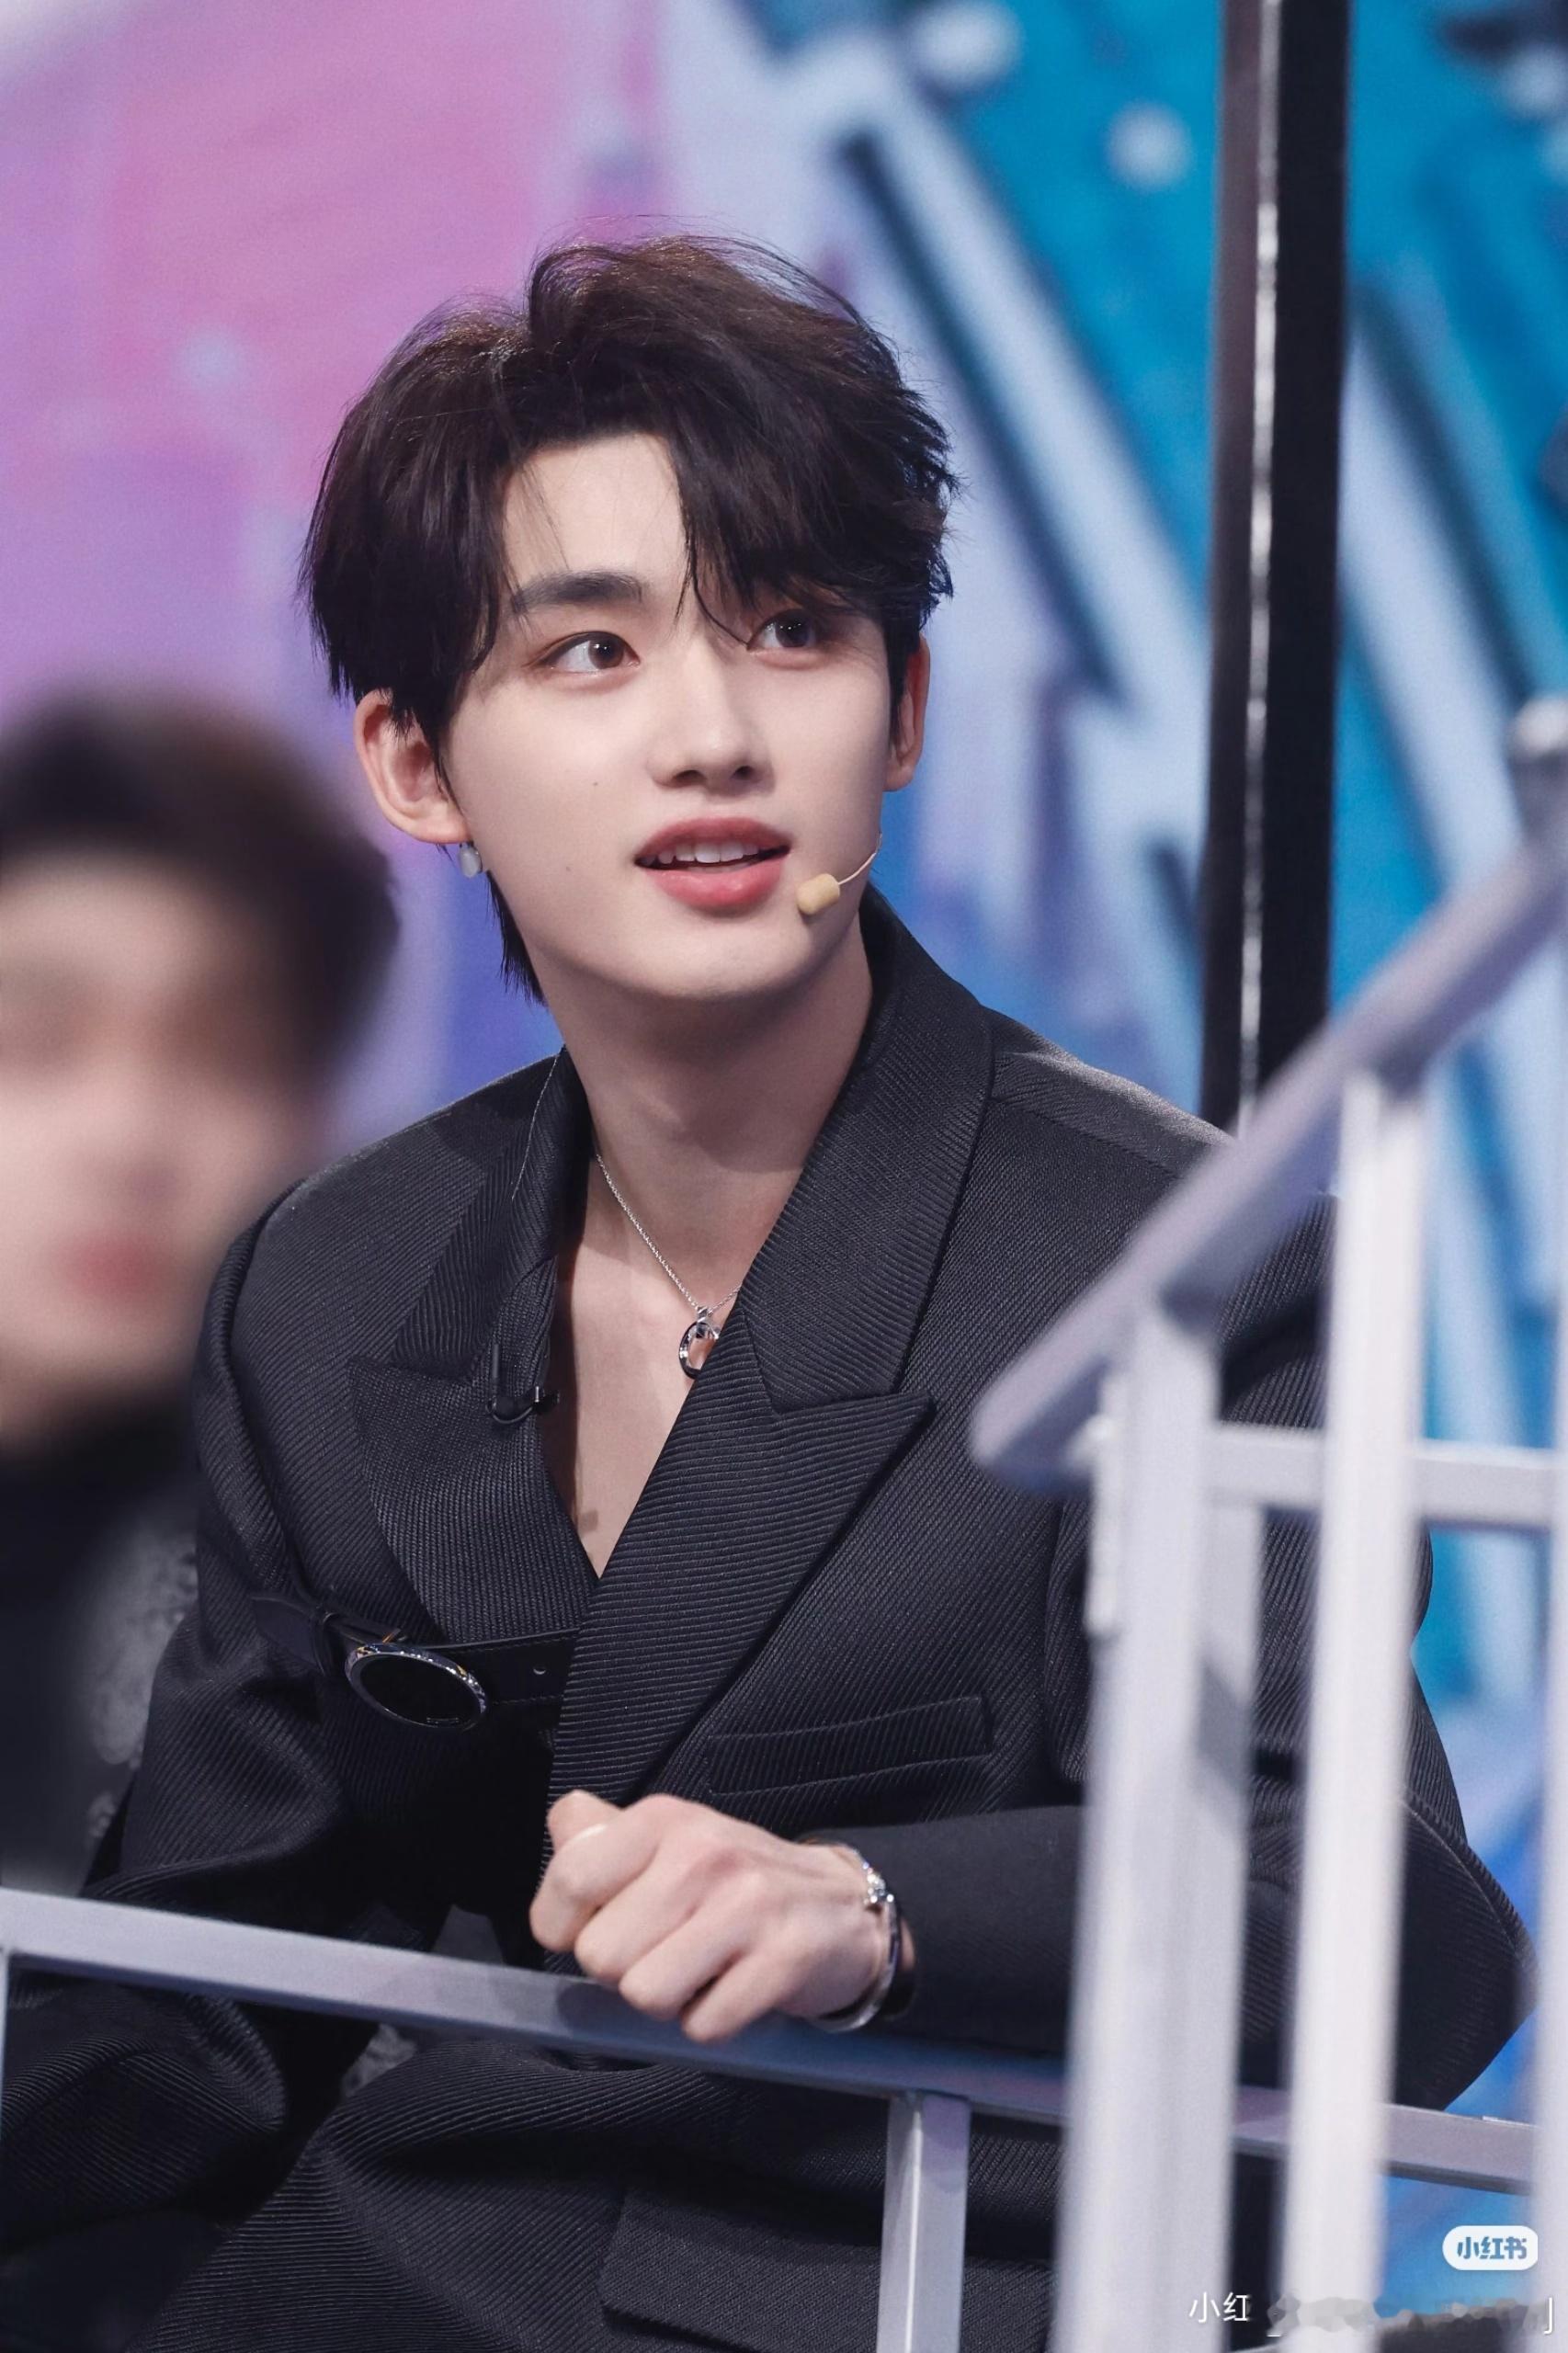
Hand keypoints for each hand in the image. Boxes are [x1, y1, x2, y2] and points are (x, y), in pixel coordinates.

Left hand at [529, 1789, 893, 2043]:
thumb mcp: (669, 1840)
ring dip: (667, 2000)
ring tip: (698, 1972)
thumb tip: (564, 1829)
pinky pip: (702, 2027)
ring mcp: (747, 1906)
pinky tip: (733, 1989)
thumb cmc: (736, 1881)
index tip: (600, 1927)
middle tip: (666, 1949)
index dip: (566, 1925)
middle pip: (600, 1954)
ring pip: (644, 1994)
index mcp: (662, 1820)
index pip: (570, 1879)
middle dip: (624, 1969)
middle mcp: (702, 1853)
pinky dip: (711, 2022)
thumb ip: (604, 1836)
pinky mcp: (782, 1961)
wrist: (842, 1907)